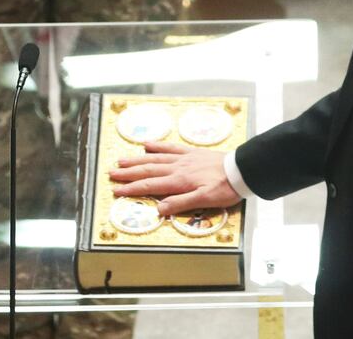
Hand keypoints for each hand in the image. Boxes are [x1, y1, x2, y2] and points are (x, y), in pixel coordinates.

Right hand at [107, 142, 240, 215]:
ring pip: (155, 158)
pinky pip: (171, 147)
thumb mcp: (204, 200)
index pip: (150, 185)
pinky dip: (158, 146)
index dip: (132, 189)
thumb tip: (159, 208)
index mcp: (179, 181)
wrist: (241, 170)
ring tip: (122, 160)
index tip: (116, 190)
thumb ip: (180, 203)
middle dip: (128, 173)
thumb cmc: (225, 188)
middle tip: (111, 173)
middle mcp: (178, 168)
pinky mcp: (191, 153)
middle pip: (148, 170)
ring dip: (137, 160)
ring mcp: (184, 159)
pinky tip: (147, 144)